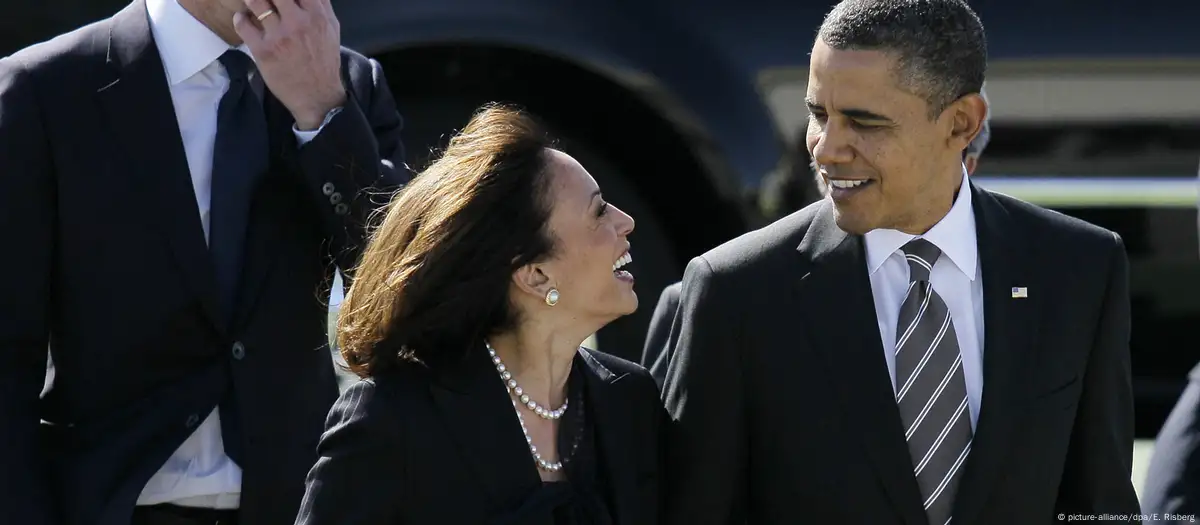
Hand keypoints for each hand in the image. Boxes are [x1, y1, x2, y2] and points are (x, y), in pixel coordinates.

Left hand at [233, 0, 346, 129]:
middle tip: (266, 2)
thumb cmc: (324, 61)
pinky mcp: (263, 50)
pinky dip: (240, 19)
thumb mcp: (331, 29)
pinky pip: (243, 24)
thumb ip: (320, 5)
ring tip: (251, 4)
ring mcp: (279, 35)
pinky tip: (244, 21)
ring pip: (256, 2)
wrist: (318, 96)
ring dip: (251, 1)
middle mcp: (298, 21)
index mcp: (317, 14)